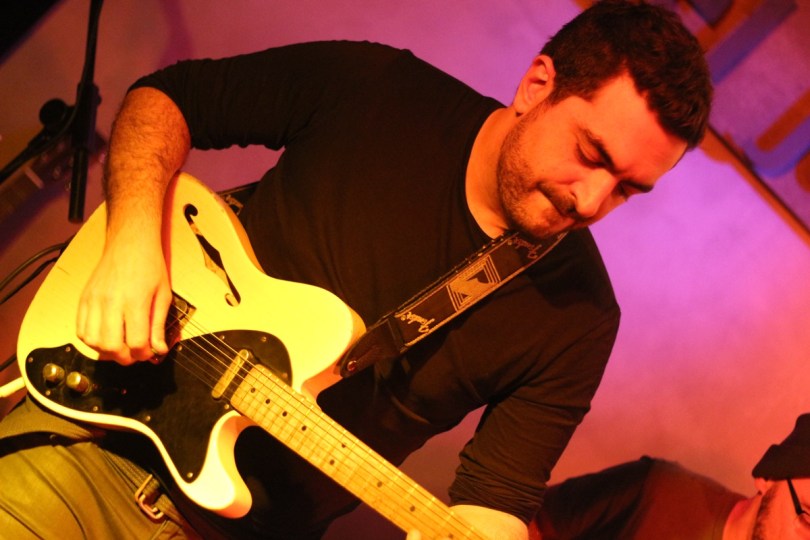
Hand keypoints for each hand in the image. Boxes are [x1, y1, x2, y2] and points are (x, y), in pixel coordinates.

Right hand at [76, 230, 171, 364]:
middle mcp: (111, 302)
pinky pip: (80, 330)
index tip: (149, 353)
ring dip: (107, 351)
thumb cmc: (150, 266)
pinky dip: (91, 340)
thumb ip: (159, 324)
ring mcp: (94, 301)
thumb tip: (159, 349)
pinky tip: (105, 336)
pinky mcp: (83, 299)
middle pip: (111, 346)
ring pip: (93, 341)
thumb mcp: (163, 295)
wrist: (130, 243)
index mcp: (134, 301)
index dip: (143, 354)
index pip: (135, 342)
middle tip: (134, 354)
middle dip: (125, 358)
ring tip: (120, 346)